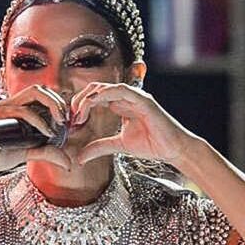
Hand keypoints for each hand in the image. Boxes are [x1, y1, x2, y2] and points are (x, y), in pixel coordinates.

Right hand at [0, 84, 72, 178]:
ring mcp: (5, 107)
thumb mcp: (28, 153)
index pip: (43, 94)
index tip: (70, 121)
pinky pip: (23, 111)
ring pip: (34, 92)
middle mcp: (12, 103)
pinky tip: (47, 133)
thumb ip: (46, 153)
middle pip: (41, 88)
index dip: (60, 103)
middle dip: (58, 101)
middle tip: (67, 119)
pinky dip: (39, 121)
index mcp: (19, 108)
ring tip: (61, 121)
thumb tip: (67, 162)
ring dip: (52, 104)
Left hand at [70, 83, 198, 166]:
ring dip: (89, 97)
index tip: (72, 121)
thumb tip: (79, 157)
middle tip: (71, 115)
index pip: (95, 97)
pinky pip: (121, 90)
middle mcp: (126, 98)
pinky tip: (94, 102)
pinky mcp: (143, 99)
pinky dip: (105, 93)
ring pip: (106, 87)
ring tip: (79, 111)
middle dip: (80, 99)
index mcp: (120, 105)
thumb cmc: (151, 145)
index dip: (80, 105)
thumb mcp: (118, 146)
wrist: (172, 150)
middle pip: (96, 88)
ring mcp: (135, 97)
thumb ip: (99, 147)